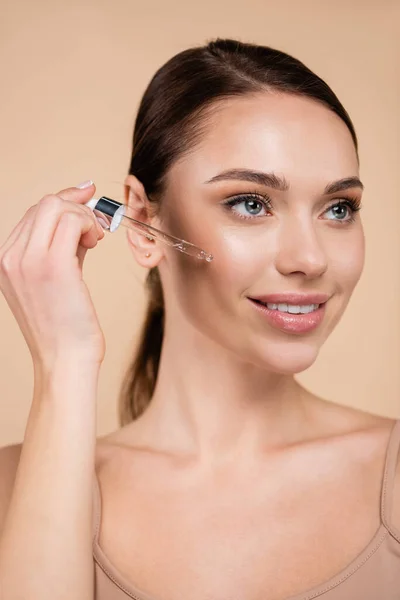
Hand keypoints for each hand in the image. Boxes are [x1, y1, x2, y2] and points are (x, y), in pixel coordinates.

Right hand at [0, 181, 106, 369]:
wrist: (64, 360)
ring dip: (84, 216)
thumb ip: (61, 246)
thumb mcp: (54, 279)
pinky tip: (95, 242)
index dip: (63, 203)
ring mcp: (27, 260)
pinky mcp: (52, 265)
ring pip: (56, 206)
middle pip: (43, 205)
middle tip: (95, 227)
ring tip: (94, 239)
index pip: (33, 215)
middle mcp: (9, 258)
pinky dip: (89, 224)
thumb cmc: (64, 326)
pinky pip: (72, 221)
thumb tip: (80, 215)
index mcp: (4, 261)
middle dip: (76, 207)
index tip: (84, 198)